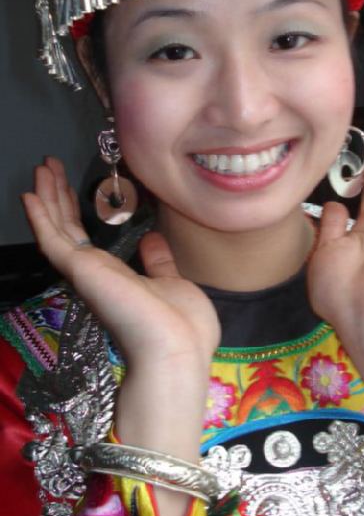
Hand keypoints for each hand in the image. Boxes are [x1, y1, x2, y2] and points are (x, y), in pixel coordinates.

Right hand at [21, 158, 219, 371]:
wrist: (177, 349)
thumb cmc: (182, 325)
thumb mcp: (172, 283)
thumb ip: (157, 262)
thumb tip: (151, 239)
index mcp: (114, 278)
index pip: (86, 240)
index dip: (75, 211)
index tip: (70, 186)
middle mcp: (96, 275)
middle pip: (68, 228)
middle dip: (58, 196)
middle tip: (48, 166)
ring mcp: (86, 274)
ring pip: (58, 229)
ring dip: (48, 197)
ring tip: (41, 168)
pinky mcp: (82, 272)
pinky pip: (54, 240)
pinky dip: (40, 218)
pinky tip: (29, 195)